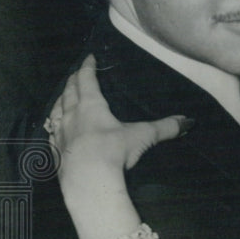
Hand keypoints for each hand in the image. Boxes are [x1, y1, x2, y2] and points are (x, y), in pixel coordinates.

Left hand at [46, 55, 192, 187]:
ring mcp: (61, 133)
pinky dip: (53, 125)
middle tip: (76, 73)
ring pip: (57, 109)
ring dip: (60, 100)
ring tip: (63, 96)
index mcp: (91, 105)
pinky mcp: (55, 152)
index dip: (88, 67)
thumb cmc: (113, 151)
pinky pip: (51, 132)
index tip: (89, 58)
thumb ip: (164, 128)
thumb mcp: (142, 137)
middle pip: (69, 91)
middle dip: (73, 80)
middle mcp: (72, 115)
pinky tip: (55, 128)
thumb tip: (188, 121)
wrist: (88, 180)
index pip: (87, 79)